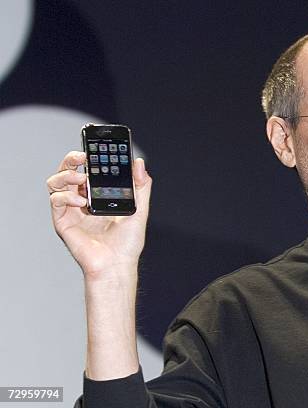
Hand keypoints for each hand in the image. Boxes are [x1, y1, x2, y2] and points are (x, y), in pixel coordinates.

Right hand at [47, 151, 151, 281]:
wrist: (118, 264)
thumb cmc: (127, 242)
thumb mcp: (140, 209)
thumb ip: (141, 186)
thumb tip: (139, 162)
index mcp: (99, 194)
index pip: (89, 168)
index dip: (90, 155)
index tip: (97, 146)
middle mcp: (82, 199)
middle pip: (69, 171)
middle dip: (72, 159)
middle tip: (83, 156)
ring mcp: (71, 210)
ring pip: (56, 182)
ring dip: (66, 175)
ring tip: (82, 179)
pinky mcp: (62, 221)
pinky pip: (56, 201)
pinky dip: (65, 197)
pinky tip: (81, 202)